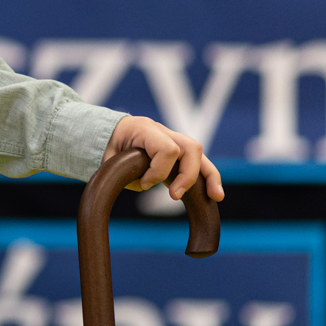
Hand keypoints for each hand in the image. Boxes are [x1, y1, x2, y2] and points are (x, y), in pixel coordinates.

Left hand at [104, 115, 224, 202]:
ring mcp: (173, 139)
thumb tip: (145, 184)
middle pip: (191, 148)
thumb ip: (127, 173)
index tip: (144, 184)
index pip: (167, 149)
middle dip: (188, 175)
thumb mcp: (110, 159)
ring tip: (215, 197)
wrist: (110, 133)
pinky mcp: (178, 151)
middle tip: (174, 196)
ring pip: (198, 154)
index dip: (158, 171)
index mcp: (144, 129)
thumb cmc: (109, 146)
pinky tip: (215, 194)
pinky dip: (207, 177)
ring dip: (209, 176)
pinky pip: (198, 162)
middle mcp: (163, 131)